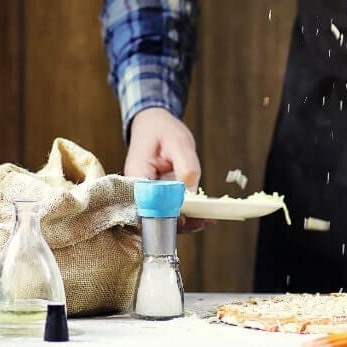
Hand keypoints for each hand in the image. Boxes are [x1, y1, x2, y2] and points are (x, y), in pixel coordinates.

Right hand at [125, 106, 209, 232]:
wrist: (152, 124)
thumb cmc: (162, 130)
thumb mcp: (179, 143)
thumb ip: (186, 167)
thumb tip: (191, 193)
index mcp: (137, 177)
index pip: (150, 206)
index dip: (170, 216)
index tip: (190, 218)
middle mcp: (137, 190)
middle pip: (156, 216)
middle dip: (182, 222)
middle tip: (206, 221)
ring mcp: (146, 195)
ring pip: (163, 216)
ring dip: (186, 220)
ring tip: (209, 219)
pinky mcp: (156, 196)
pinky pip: (168, 208)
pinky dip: (185, 212)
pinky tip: (203, 213)